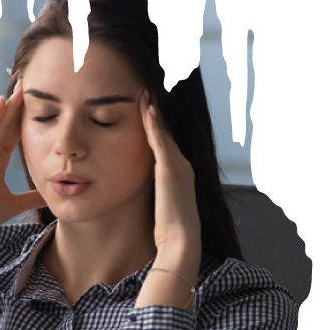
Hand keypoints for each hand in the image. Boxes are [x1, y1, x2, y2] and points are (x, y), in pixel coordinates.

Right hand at [0, 79, 47, 244]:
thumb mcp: (14, 204)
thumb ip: (32, 198)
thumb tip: (51, 195)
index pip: (15, 134)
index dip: (27, 119)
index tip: (42, 103)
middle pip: (6, 124)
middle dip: (18, 105)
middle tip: (31, 83)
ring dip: (8, 105)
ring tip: (20, 87)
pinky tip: (2, 104)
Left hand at [140, 88, 200, 258]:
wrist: (182, 242)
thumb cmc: (170, 231)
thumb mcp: (163, 208)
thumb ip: (158, 194)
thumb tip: (151, 192)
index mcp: (180, 174)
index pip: (167, 143)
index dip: (159, 125)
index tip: (150, 106)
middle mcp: (182, 165)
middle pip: (168, 132)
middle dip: (159, 110)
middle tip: (150, 86)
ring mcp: (178, 166)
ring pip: (165, 131)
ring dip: (155, 110)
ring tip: (147, 88)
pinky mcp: (170, 170)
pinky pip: (160, 141)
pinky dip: (154, 123)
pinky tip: (147, 106)